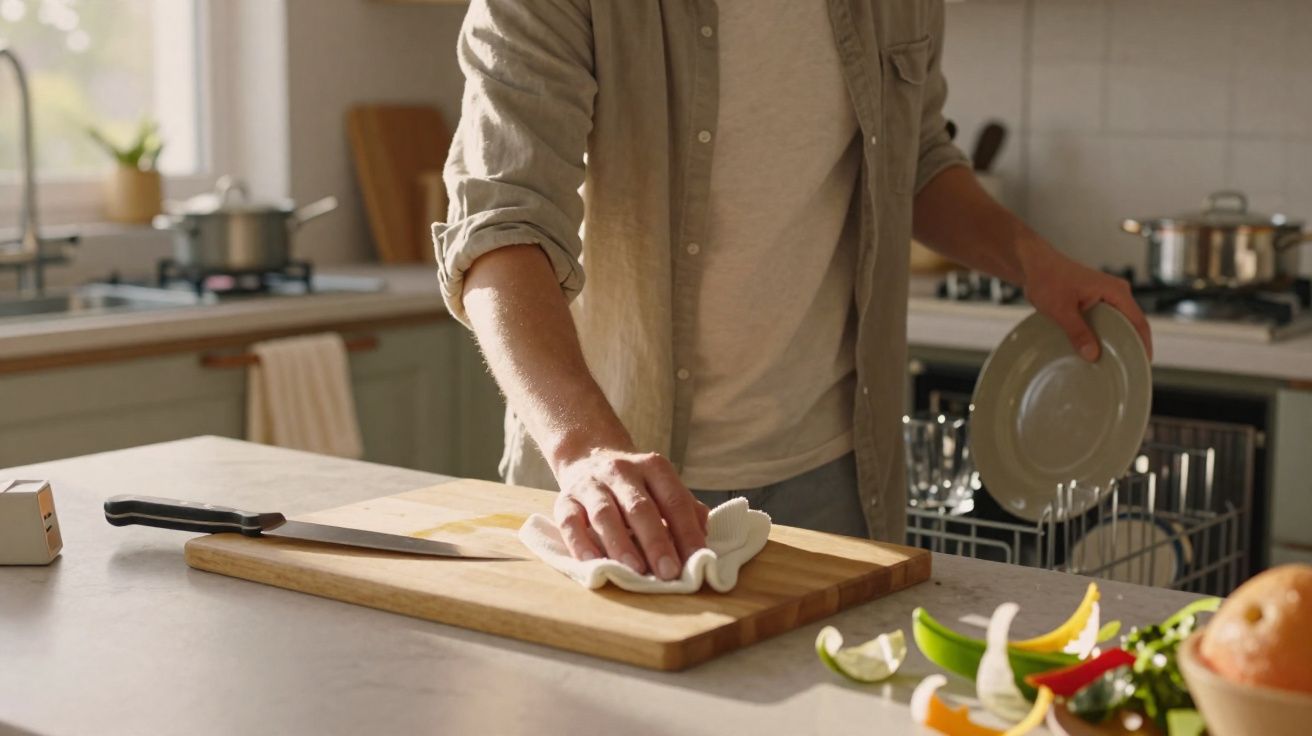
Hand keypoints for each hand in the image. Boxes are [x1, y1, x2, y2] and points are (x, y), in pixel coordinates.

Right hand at [552, 449, 709, 579]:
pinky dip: (581, 543)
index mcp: (653, 467)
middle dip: (656, 542)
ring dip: (621, 544)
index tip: (696, 561)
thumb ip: (686, 510)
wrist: (589, 456)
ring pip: (604, 514)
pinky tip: (593, 562)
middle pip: (640, 508)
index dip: (687, 532)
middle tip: (668, 573)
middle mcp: (621, 471)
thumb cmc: (636, 484)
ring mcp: (590, 485)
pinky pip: (570, 522)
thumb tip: (704, 539)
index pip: (674, 500)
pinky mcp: (565, 500)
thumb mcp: (664, 486)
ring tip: (635, 570)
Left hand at [1019, 239, 1152, 361]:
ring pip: (1118, 324)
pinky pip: (1106, 321)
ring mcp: (1106, 297)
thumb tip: (1092, 355)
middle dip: (1130, 345)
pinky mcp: (1095, 301)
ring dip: (1116, 341)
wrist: (1033, 265)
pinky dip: (1104, 335)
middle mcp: (1116, 293)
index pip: (1139, 321)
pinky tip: (1097, 350)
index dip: (1144, 344)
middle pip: (1132, 324)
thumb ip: (1078, 332)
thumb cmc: (1047, 279)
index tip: (1144, 363)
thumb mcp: (1062, 310)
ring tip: (1113, 363)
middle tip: (1127, 368)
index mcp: (1116, 291)